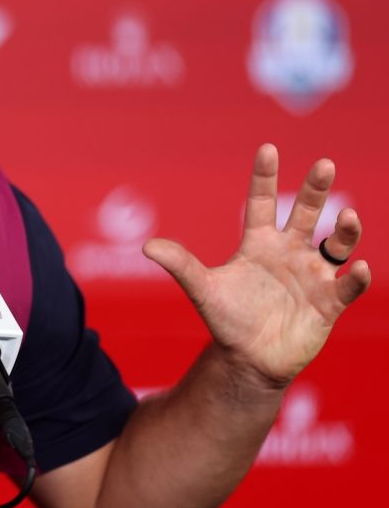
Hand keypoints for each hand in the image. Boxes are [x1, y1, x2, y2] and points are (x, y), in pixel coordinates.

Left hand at [142, 143, 370, 386]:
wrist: (248, 360)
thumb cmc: (226, 320)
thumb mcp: (202, 289)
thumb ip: (180, 265)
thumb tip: (146, 246)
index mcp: (258, 244)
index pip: (262, 202)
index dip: (264, 177)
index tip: (268, 148)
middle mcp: (289, 253)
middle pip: (306, 213)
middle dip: (315, 189)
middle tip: (323, 164)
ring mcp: (312, 276)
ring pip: (336, 244)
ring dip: (345, 230)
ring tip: (348, 216)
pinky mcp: (328, 303)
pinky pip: (348, 286)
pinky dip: (357, 278)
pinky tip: (360, 268)